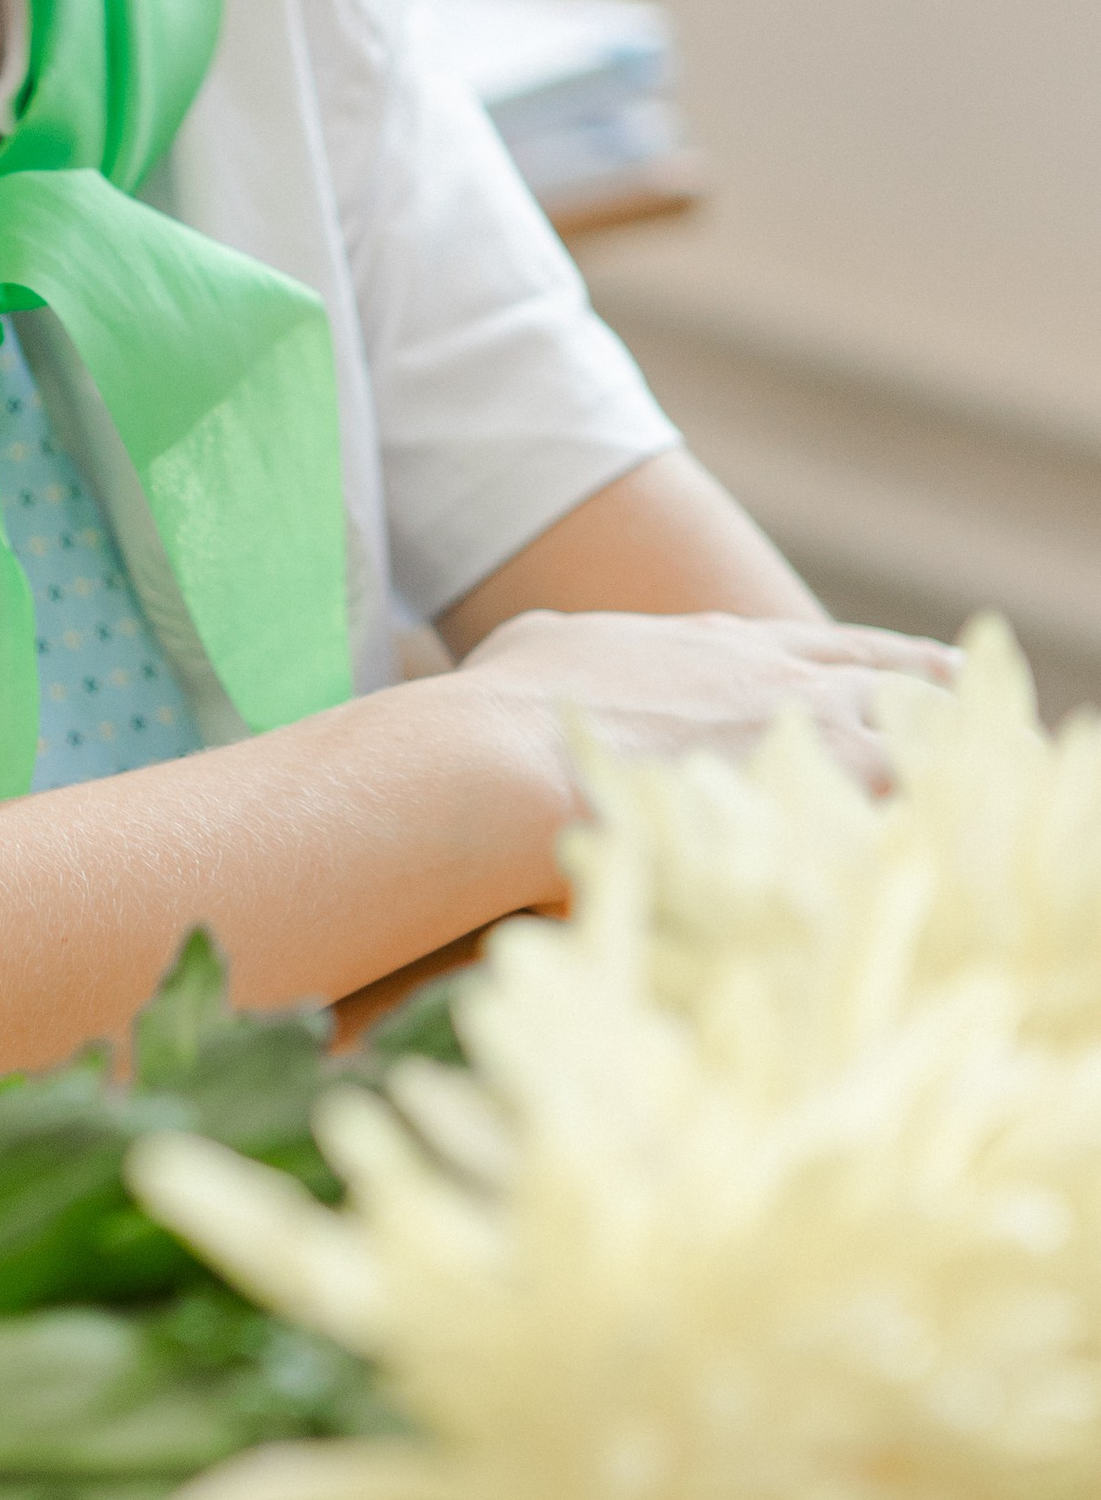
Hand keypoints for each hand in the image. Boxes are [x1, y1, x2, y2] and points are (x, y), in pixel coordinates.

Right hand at [446, 607, 959, 800]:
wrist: (502, 758)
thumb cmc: (498, 709)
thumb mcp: (528, 648)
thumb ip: (561, 647)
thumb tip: (539, 649)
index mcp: (719, 643)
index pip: (840, 651)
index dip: (891, 671)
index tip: (936, 685)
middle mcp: (778, 677)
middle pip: (905, 688)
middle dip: (949, 716)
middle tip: (995, 741)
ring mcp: (802, 731)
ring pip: (926, 744)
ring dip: (960, 775)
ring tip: (1000, 803)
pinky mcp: (813, 793)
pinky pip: (913, 810)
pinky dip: (937, 831)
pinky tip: (960, 856)